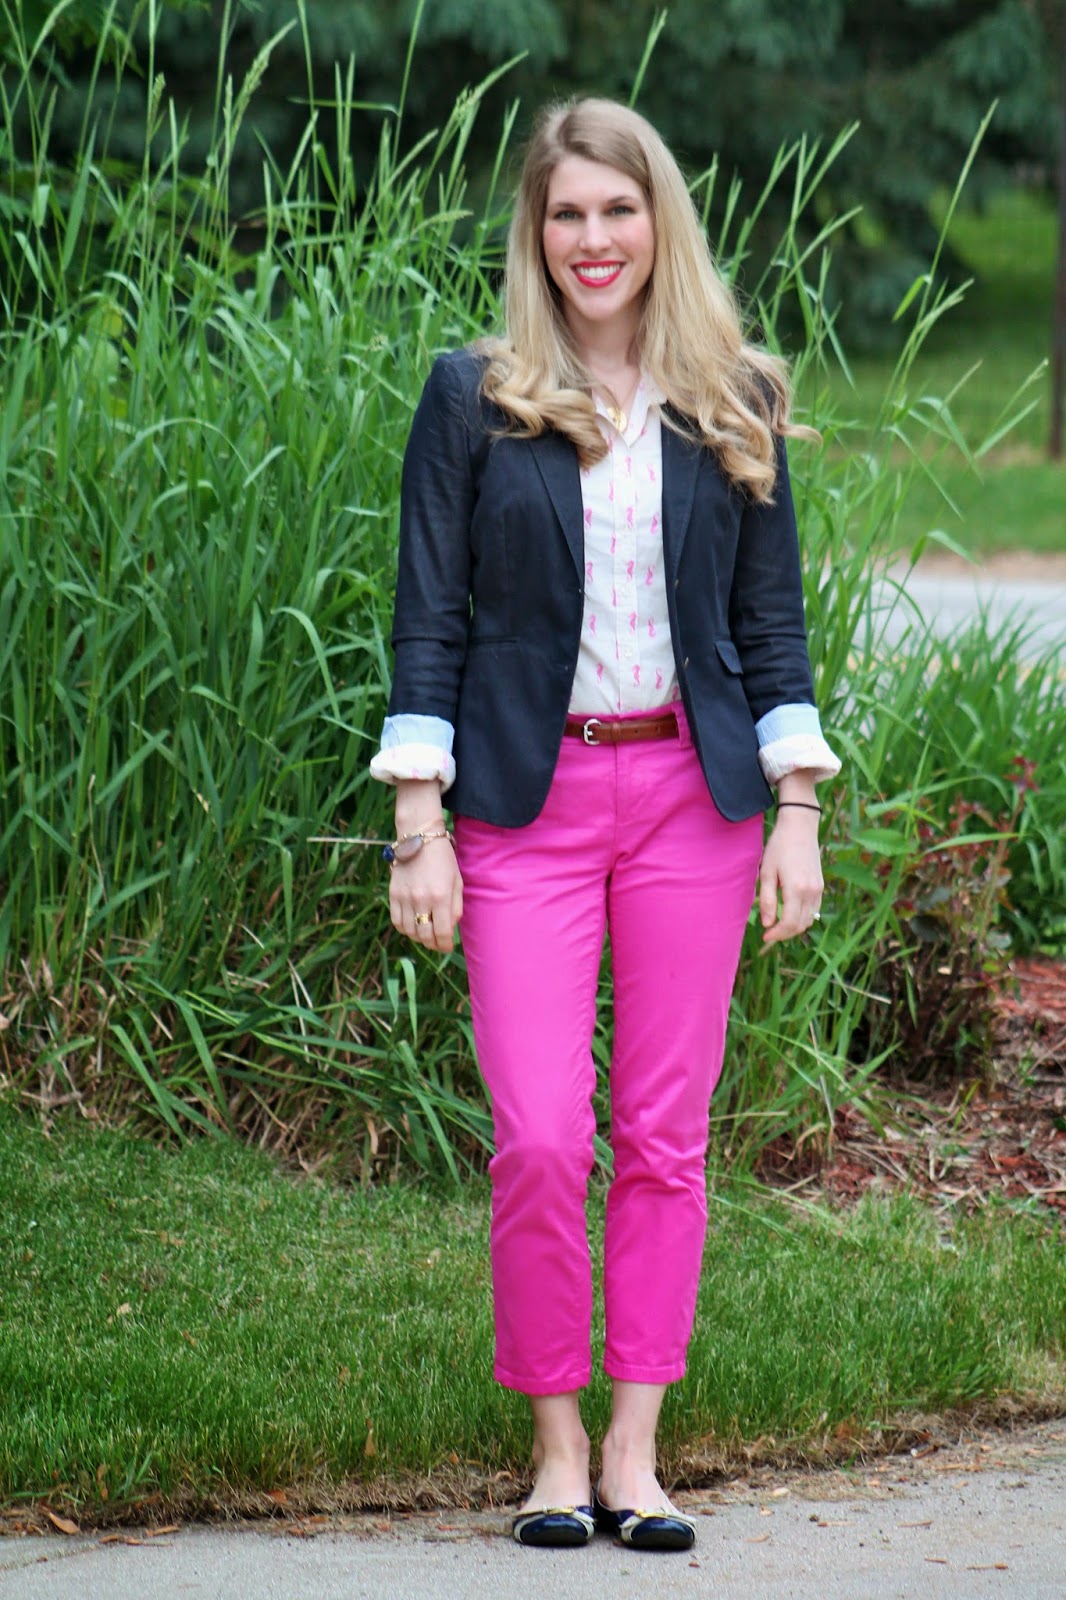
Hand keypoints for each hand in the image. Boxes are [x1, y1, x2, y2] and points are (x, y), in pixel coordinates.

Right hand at [389, 831, 463, 952]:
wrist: (419, 838)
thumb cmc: (443, 860)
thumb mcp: (457, 882)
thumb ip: (455, 908)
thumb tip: (450, 929)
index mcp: (441, 897)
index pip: (442, 932)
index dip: (445, 945)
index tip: (447, 947)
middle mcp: (421, 899)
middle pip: (425, 935)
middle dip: (433, 944)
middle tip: (438, 944)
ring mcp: (405, 897)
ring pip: (409, 931)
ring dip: (419, 938)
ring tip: (426, 935)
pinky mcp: (393, 894)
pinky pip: (396, 921)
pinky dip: (404, 929)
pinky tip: (412, 926)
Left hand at [758, 807, 822, 945]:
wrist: (800, 827)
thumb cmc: (779, 847)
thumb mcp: (767, 872)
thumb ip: (766, 899)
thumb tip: (767, 923)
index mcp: (796, 889)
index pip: (789, 923)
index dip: (777, 934)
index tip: (765, 935)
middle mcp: (811, 892)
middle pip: (801, 925)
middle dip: (785, 933)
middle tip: (769, 932)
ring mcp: (818, 889)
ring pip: (809, 919)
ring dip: (794, 926)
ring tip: (778, 923)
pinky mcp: (821, 885)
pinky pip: (814, 910)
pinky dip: (803, 916)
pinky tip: (790, 911)